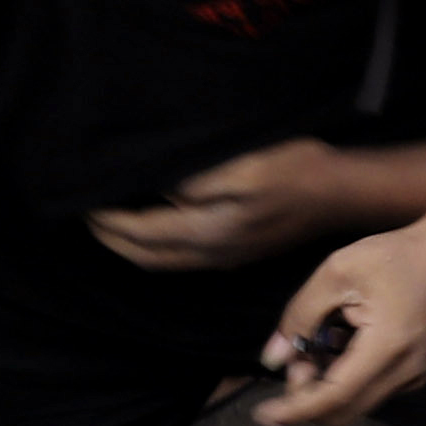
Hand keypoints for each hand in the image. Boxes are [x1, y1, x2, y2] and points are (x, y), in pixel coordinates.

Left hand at [92, 143, 351, 274]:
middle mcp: (208, 254)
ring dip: (129, 245)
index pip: (138, 233)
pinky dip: (153, 246)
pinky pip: (178, 258)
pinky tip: (153, 225)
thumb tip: (153, 187)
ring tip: (111, 220)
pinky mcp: (235, 253)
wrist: (341, 192)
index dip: (107, 219)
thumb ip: (191, 181)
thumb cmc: (294, 169)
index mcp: (205, 232)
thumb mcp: (241, 164)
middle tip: (87, 213)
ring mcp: (223, 258)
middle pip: (142, 257)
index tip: (84, 199)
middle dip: (110, 238)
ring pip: (158, 262)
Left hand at [255, 216, 425, 425]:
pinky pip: (372, 394)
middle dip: (307, 398)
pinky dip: (348, 381)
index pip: (334, 398)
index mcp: (388, 346)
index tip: (261, 414)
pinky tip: (349, 344)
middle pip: (342, 413)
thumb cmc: (397, 255)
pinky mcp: (418, 375)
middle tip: (299, 358)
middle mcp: (407, 371)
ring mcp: (416, 376)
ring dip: (327, 388)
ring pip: (355, 406)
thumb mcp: (338, 271)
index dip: (294, 410)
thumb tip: (273, 359)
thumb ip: (300, 315)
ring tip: (325, 342)